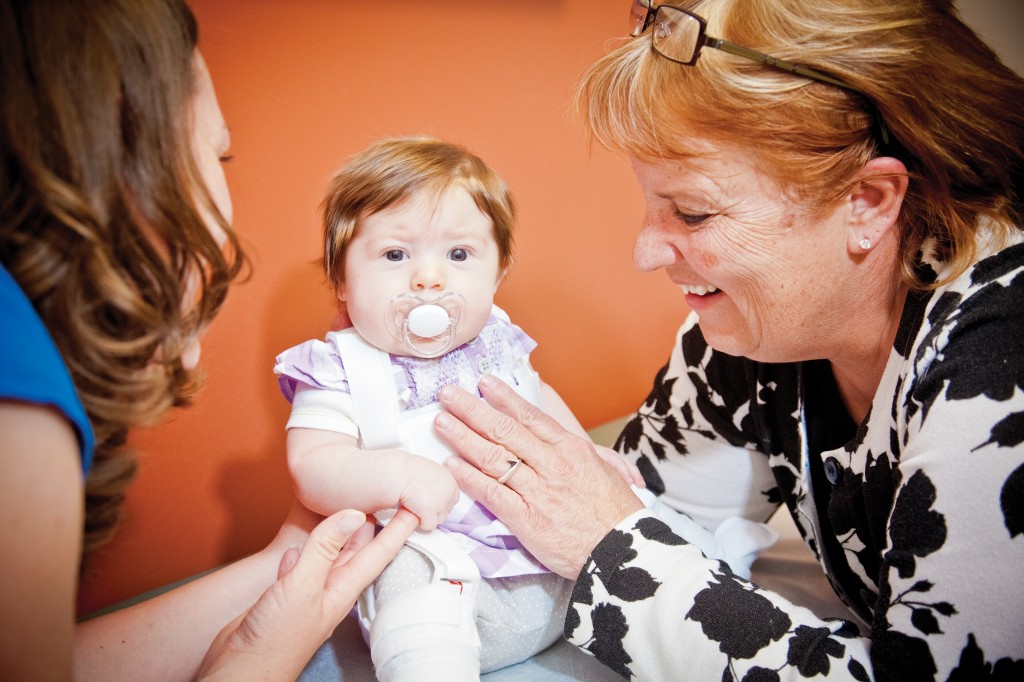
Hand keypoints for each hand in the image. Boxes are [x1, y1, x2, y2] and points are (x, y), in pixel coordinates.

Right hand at [197, 507, 416, 680]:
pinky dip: (307, 549)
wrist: (242, 669)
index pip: (379, 552)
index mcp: (343, 588)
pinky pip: (302, 564)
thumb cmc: (275, 640)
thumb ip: (324, 549)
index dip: (398, 529)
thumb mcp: (303, 586)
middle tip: (389, 498)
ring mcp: (308, 591)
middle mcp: (330, 588)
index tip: (417, 507)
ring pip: (330, 553)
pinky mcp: (286, 593)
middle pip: (358, 549)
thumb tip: (352, 515)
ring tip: (352, 509)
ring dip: (340, 532)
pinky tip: (303, 541)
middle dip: (374, 524)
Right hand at [396, 456, 459, 530]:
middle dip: (435, 510)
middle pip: (447, 509)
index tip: (430, 500)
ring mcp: (441, 504)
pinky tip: (413, 514)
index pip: (452, 498)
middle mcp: (449, 493)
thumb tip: (434, 492)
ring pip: (440, 519)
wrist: (399, 473)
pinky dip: (421, 523)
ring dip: (429, 517)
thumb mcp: (430, 472)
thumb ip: (437, 482)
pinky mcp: (430, 513)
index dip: (441, 501)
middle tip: (422, 505)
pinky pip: (429, 526)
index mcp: (450, 481)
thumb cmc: (409, 470)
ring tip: (417, 509)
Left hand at [435, 375, 643, 577]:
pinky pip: (493, 494)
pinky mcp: (528, 520)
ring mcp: (539, 492)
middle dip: (472, 410)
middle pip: (505, 430)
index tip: (483, 383)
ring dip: (463, 438)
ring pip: (494, 458)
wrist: (624, 551)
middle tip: (448, 395)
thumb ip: (575, 449)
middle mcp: (553, 465)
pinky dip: (470, 478)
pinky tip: (451, 465)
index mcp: (571, 449)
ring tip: (442, 423)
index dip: (503, 397)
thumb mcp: (602, 468)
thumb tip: (553, 432)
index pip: (530, 416)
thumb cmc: (615, 512)